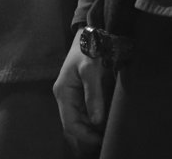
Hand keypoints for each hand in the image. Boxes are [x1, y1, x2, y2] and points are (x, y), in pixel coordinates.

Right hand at [53, 30, 107, 156]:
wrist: (92, 32)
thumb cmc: (90, 49)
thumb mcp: (92, 70)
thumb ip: (93, 96)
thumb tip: (96, 120)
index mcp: (63, 92)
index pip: (70, 123)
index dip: (85, 135)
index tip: (101, 140)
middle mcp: (64, 96)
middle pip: (74, 123)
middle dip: (89, 133)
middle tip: (107, 138)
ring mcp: (72, 94)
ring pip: (80, 118)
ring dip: (92, 127)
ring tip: (108, 131)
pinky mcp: (80, 92)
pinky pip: (85, 111)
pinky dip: (94, 118)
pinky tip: (105, 120)